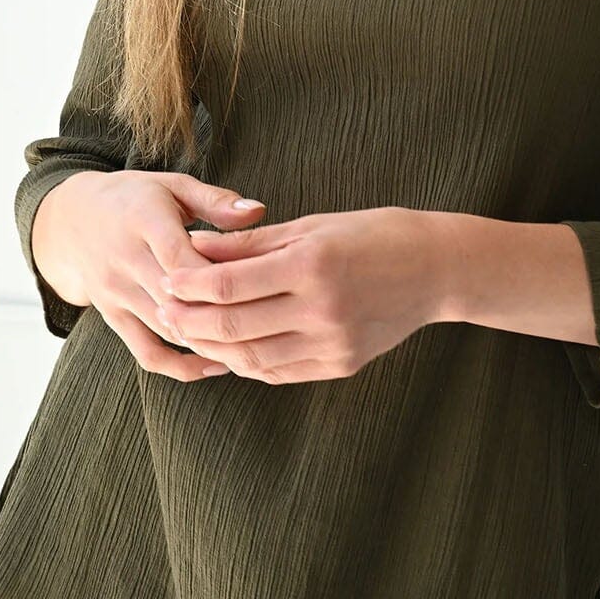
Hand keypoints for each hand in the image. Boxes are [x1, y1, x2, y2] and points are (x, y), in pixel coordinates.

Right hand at [30, 169, 270, 380]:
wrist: (71, 222)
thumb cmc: (135, 199)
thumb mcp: (172, 186)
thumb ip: (215, 201)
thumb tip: (258, 211)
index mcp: (143, 221)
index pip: (178, 256)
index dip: (214, 276)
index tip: (254, 283)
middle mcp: (125, 260)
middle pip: (175, 299)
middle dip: (220, 313)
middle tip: (268, 321)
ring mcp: (116, 294)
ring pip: (166, 330)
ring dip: (208, 341)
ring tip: (253, 343)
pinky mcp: (113, 318)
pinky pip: (147, 353)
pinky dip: (181, 366)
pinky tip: (216, 364)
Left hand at [150, 206, 451, 384]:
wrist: (436, 269)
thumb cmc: (373, 234)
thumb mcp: (312, 226)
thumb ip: (251, 245)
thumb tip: (195, 249)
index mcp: (312, 264)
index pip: (230, 284)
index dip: (189, 286)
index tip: (166, 278)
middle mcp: (321, 308)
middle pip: (233, 326)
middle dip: (189, 320)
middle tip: (163, 310)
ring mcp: (333, 343)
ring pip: (250, 358)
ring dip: (212, 348)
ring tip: (189, 331)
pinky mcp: (341, 364)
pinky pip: (278, 372)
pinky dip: (246, 362)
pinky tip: (228, 348)